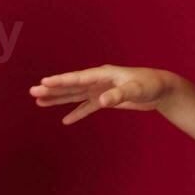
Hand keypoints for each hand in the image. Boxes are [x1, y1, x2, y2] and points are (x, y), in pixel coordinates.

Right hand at [29, 65, 176, 124]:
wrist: (162, 89)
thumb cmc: (150, 85)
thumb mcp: (136, 90)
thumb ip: (118, 95)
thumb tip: (101, 101)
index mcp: (103, 74)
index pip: (77, 78)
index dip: (60, 81)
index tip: (44, 82)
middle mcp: (99, 81)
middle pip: (71, 86)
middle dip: (52, 89)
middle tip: (33, 92)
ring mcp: (101, 90)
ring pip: (75, 95)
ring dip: (59, 99)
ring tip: (39, 101)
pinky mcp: (107, 100)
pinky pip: (87, 107)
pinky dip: (77, 113)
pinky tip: (65, 120)